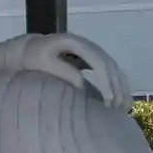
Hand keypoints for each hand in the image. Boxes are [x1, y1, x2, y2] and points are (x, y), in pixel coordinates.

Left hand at [18, 33, 132, 108]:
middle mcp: (88, 45)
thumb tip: (83, 86)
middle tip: (117, 108)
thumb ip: (63, 71)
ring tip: (123, 107)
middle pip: (110, 65)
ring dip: (120, 87)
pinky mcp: (93, 59)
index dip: (106, 81)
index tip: (108, 100)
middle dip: (116, 87)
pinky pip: (111, 72)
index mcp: (76, 43)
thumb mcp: (44, 63)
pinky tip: (121, 100)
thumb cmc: (34, 58)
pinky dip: (118, 85)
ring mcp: (92, 51)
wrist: (29, 49)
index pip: (98, 61)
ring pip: (114, 68)